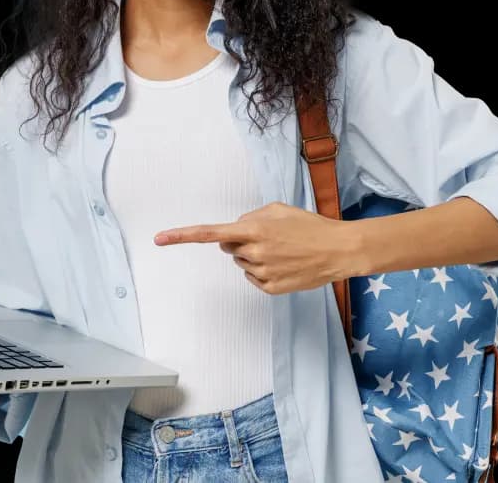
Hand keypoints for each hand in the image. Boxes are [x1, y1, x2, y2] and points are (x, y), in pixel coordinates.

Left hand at [153, 201, 360, 294]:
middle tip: (268, 237)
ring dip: (254, 256)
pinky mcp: (270, 288)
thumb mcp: (277, 210)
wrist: (337, 250)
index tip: (159, 238)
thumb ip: (250, 217)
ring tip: (282, 250)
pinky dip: (264, 271)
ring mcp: (261, 273)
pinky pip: (254, 278)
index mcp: (253, 230)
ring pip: (241, 263)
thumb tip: (234, 231)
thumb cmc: (308, 226)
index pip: (210, 233)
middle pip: (228, 247)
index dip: (182, 235)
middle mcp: (253, 252)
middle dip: (240, 241)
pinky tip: (284, 264)